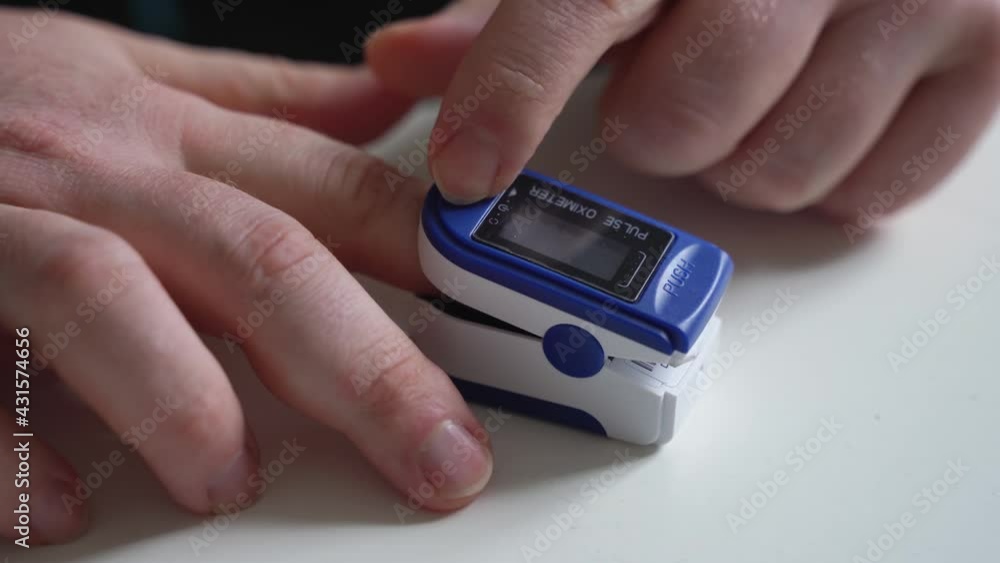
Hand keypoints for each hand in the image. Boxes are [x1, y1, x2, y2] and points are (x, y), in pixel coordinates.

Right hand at [0, 9, 491, 544]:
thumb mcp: (124, 79)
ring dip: (188, 400)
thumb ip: (261, 107)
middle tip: (439, 464)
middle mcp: (99, 173)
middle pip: (263, 259)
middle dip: (368, 369)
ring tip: (232, 483)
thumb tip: (381, 110)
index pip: (337, 192)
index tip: (515, 335)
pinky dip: (9, 447)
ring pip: (114, 296)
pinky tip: (60, 507)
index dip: (439, 262)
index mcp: (165, 134)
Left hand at [367, 0, 999, 217]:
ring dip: (739, 163)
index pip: (583, 2)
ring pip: (774, 173)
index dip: (512, 92)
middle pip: (682, 122)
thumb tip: (407, 64)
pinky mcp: (990, 53)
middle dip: (654, 132)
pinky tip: (822, 108)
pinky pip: (874, 191)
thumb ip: (512, 15)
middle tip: (670, 93)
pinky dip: (828, 176)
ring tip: (755, 95)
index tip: (466, 171)